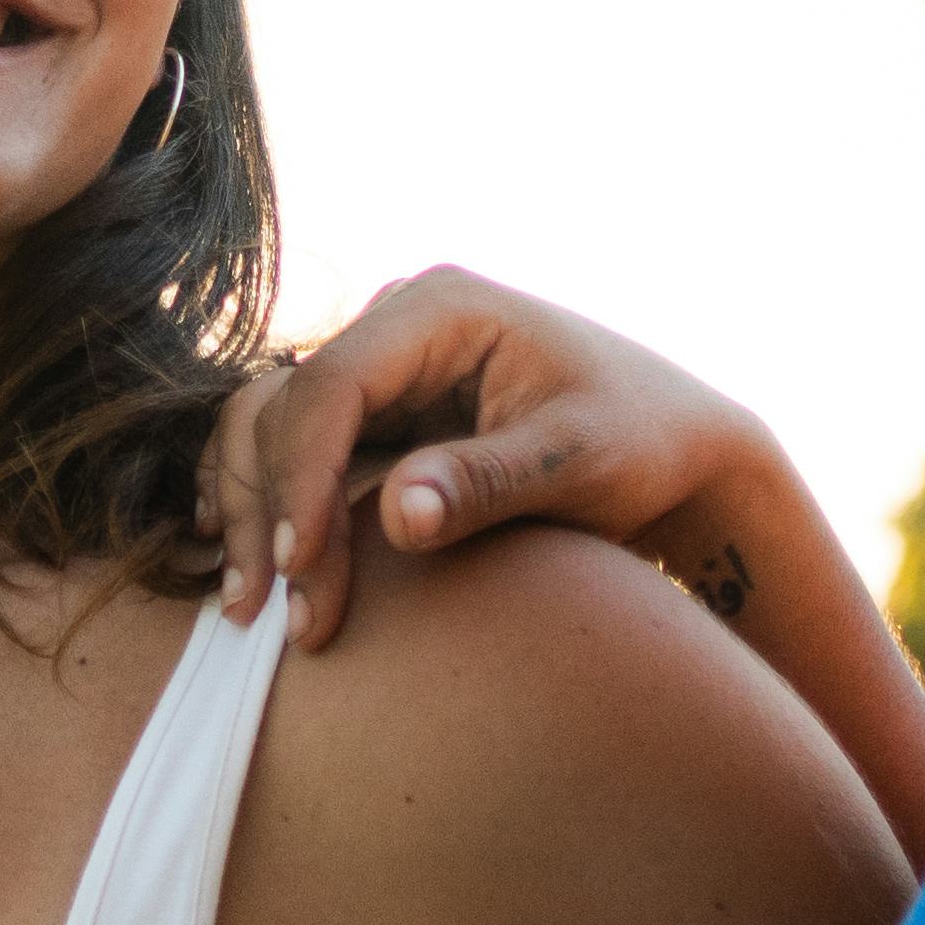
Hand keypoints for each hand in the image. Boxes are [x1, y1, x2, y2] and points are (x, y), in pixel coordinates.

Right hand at [210, 270, 781, 649]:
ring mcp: (382, 366)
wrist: (675, 448)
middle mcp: (396, 323)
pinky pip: (293, 450)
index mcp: (442, 308)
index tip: (301, 568)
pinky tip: (255, 573)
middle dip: (273, 511)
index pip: (335, 385)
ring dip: (252, 512)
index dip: (304, 478)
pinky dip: (267, 506)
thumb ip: (488, 483)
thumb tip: (396, 517)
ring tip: (249, 610)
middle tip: (273, 615)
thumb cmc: (642, 446)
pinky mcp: (377, 412)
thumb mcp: (579, 465)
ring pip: (271, 428)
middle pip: (288, 409)